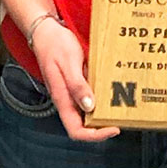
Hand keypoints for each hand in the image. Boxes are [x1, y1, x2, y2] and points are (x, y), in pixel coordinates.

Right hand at [31, 20, 119, 142]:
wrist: (45, 32)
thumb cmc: (55, 45)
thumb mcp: (69, 63)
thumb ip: (77, 85)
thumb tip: (89, 107)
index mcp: (61, 99)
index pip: (76, 131)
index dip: (95, 135)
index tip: (113, 128)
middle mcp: (65, 100)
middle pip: (83, 126)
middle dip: (101, 126)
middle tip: (121, 118)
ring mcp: (69, 93)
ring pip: (86, 113)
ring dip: (101, 113)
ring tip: (119, 106)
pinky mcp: (74, 85)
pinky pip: (87, 98)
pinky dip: (99, 98)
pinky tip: (110, 91)